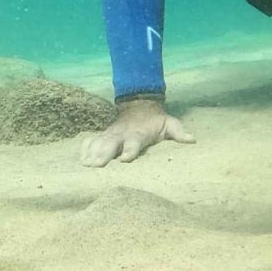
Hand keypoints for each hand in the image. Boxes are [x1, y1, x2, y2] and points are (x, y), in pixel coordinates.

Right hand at [80, 98, 194, 166]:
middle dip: (104, 154)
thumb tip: (192, 140)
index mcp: (139, 133)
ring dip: (92, 153)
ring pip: (99, 142)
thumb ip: (179, 132)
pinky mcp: (104, 135)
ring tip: (85, 165)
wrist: (140, 105)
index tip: (124, 160)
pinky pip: (92, 141)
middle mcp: (123, 134)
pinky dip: (85, 148)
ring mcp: (112, 134)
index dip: (130, 151)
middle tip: (95, 166)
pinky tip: (79, 159)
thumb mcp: (170, 123)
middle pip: (112, 144)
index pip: (134, 143)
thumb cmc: (156, 121)